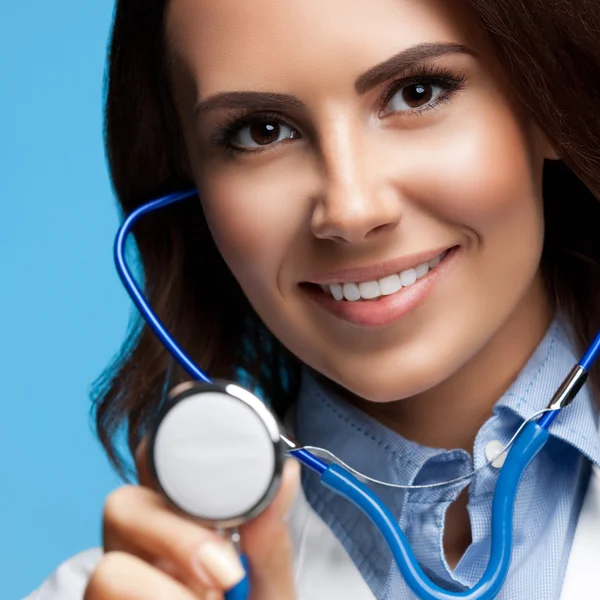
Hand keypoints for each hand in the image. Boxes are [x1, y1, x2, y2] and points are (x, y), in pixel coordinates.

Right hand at [84, 436, 299, 599]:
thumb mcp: (271, 591)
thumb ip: (271, 540)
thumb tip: (286, 473)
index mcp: (180, 522)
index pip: (158, 465)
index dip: (171, 448)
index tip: (214, 461)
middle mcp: (139, 548)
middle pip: (122, 503)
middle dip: (174, 535)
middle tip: (224, 574)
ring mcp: (118, 584)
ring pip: (106, 567)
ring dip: (166, 588)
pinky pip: (104, 596)